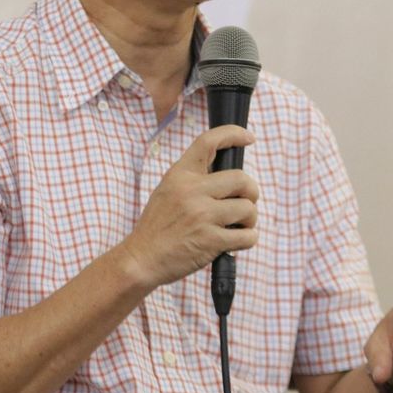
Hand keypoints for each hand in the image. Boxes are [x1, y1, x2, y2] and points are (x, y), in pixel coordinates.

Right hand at [119, 125, 259, 288]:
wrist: (141, 258)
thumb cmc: (157, 226)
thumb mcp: (168, 190)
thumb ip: (193, 179)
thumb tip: (228, 176)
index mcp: (180, 174)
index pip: (208, 142)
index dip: (233, 134)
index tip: (249, 137)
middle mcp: (192, 190)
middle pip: (242, 179)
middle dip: (251, 192)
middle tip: (245, 203)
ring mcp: (202, 215)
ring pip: (248, 208)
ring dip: (250, 220)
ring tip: (238, 226)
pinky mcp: (210, 240)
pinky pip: (247, 236)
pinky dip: (248, 239)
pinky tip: (236, 242)